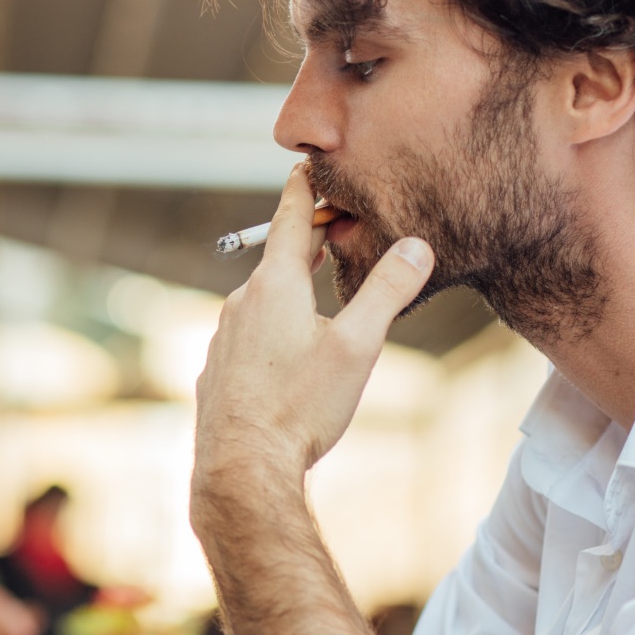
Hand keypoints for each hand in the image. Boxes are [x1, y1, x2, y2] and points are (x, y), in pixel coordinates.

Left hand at [193, 164, 434, 488]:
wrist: (242, 469)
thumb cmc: (301, 407)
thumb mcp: (358, 346)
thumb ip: (388, 291)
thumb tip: (417, 245)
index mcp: (275, 285)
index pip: (288, 218)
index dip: (304, 189)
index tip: (308, 165)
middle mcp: (241, 301)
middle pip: (278, 259)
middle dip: (306, 244)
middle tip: (333, 231)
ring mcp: (224, 336)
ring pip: (262, 301)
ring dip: (290, 293)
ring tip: (319, 302)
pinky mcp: (217, 369)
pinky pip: (248, 336)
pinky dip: (271, 331)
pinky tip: (288, 359)